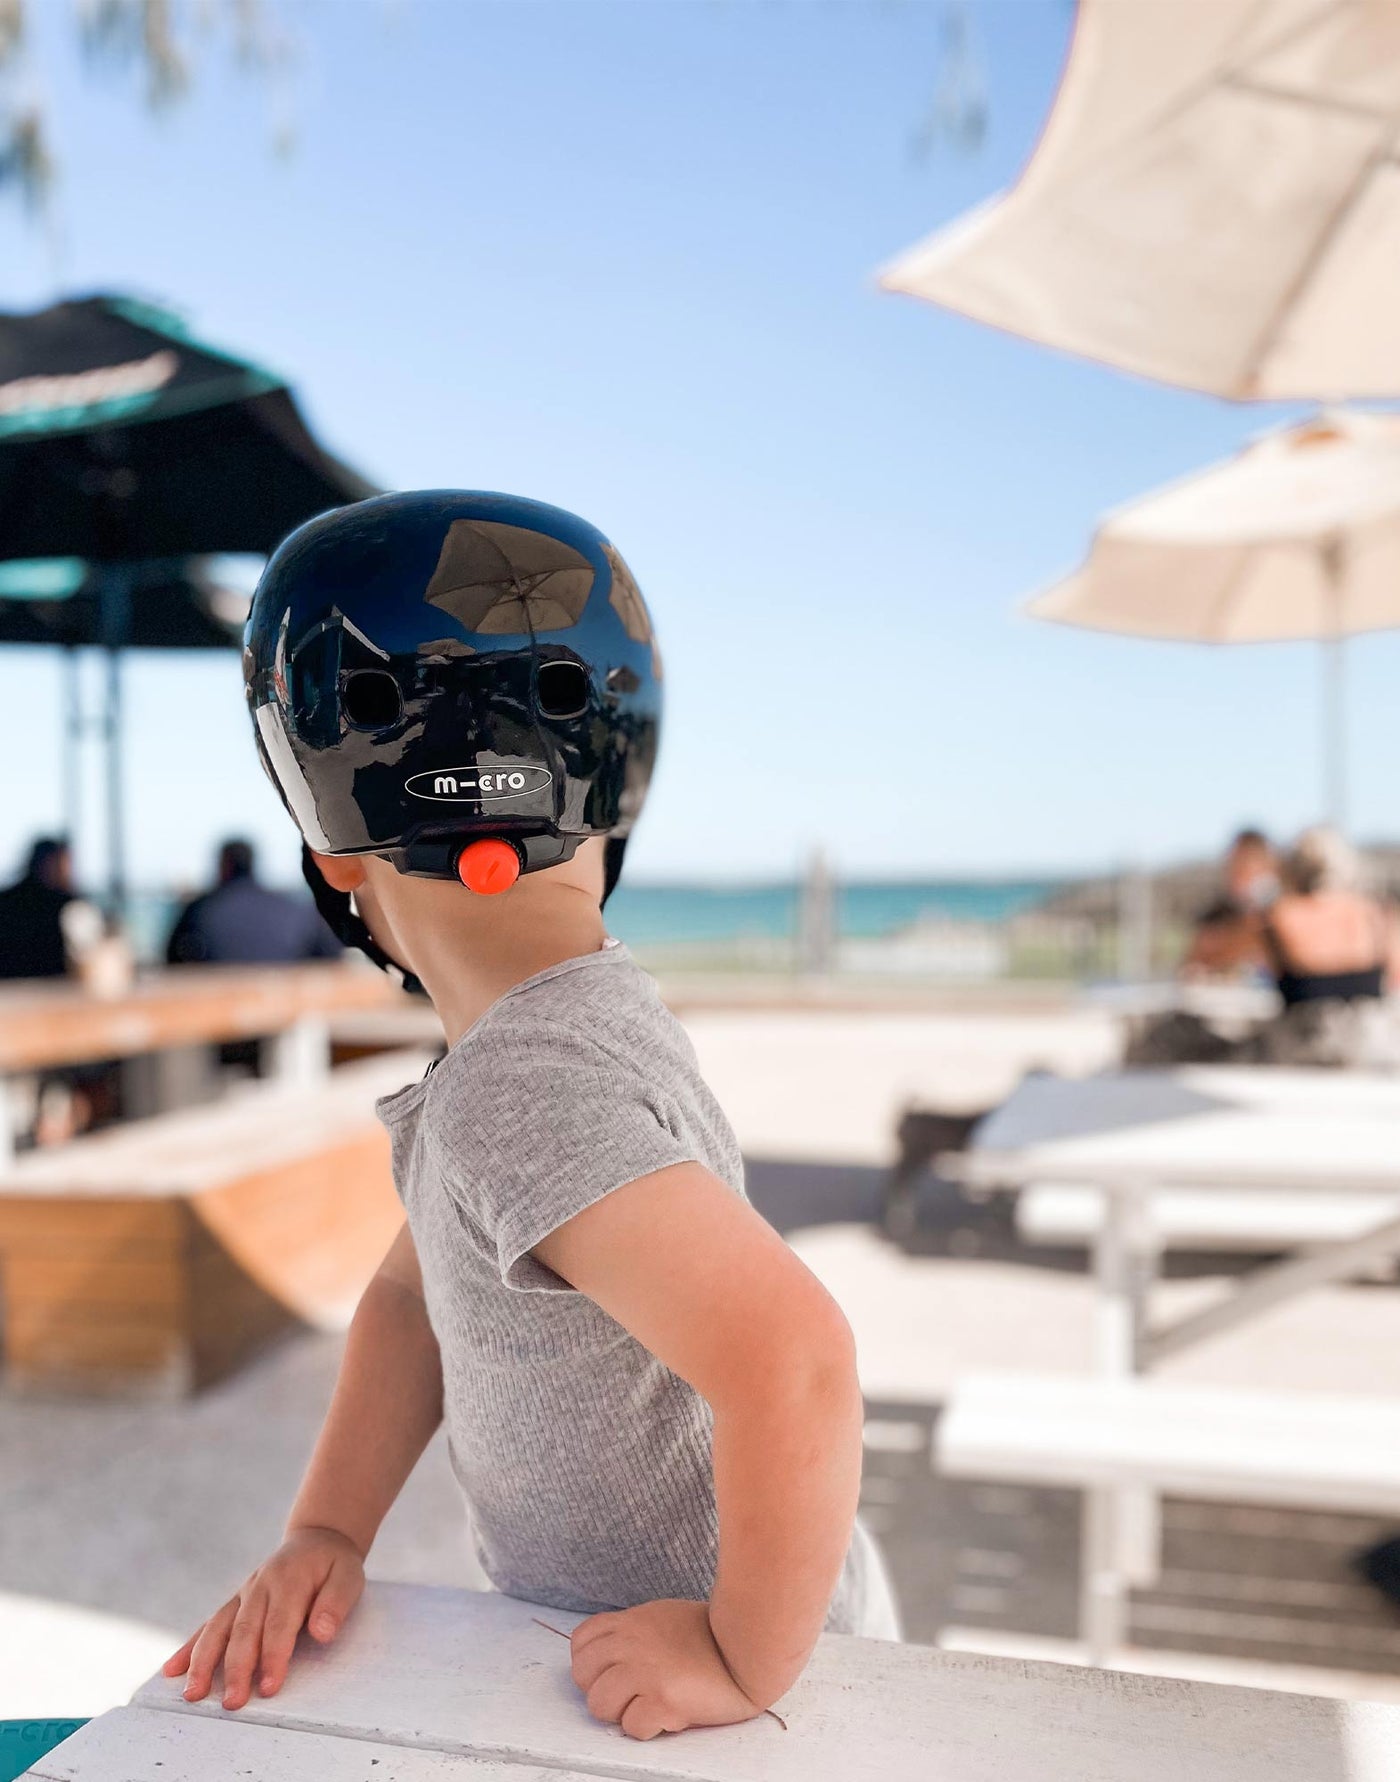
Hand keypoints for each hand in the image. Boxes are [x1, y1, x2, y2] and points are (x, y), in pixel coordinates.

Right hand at [161, 1526, 364, 1709]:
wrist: (316, 1539)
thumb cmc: (334, 1565)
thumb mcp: (348, 1575)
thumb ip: (336, 1602)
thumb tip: (323, 1632)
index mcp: (289, 1580)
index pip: (279, 1624)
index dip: (273, 1656)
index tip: (268, 1688)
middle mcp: (260, 1586)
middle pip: (244, 1631)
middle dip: (236, 1669)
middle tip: (231, 1703)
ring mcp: (243, 1593)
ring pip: (218, 1628)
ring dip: (203, 1662)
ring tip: (192, 1694)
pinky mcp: (234, 1602)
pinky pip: (209, 1624)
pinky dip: (189, 1647)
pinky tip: (172, 1670)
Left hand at [570, 1598, 763, 1739]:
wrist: (748, 1646)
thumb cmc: (712, 1635)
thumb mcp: (663, 1617)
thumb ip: (634, 1632)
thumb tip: (610, 1654)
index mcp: (631, 1622)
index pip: (581, 1643)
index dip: (591, 1665)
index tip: (611, 1674)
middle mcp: (631, 1643)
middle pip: (582, 1675)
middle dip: (602, 1691)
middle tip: (631, 1696)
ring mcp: (645, 1671)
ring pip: (598, 1704)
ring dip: (621, 1713)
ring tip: (649, 1706)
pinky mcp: (663, 1699)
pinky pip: (631, 1727)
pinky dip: (648, 1728)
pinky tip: (668, 1715)